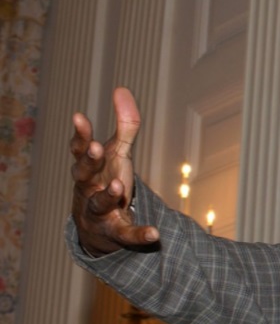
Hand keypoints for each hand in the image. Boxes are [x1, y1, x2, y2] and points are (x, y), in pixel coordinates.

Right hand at [70, 87, 158, 254]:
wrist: (97, 225)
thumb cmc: (105, 180)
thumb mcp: (117, 153)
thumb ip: (124, 125)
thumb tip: (121, 88)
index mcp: (90, 168)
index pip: (80, 150)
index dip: (80, 134)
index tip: (79, 117)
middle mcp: (89, 188)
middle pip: (83, 174)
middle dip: (89, 160)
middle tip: (95, 147)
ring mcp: (100, 212)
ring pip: (99, 203)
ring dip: (108, 194)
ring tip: (118, 185)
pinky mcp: (116, 232)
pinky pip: (127, 234)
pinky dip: (140, 234)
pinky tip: (155, 233)